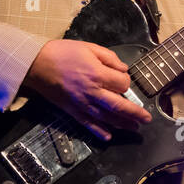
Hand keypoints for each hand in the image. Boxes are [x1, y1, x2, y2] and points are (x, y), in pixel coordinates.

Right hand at [21, 39, 152, 140]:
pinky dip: (99, 132)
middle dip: (135, 113)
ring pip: (107, 118)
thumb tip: (123, 69)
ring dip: (123, 124)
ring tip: (134, 128)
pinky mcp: (72, 111)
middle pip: (119, 106)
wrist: (37, 64)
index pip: (122, 83)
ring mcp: (82, 104)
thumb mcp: (89, 47)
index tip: (123, 79)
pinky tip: (109, 136)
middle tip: (147, 119)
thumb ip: (110, 58)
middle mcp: (92, 92)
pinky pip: (88, 124)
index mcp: (97, 74)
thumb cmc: (62, 53)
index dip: (126, 81)